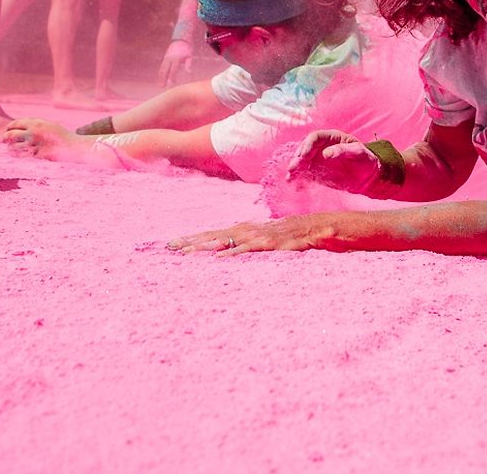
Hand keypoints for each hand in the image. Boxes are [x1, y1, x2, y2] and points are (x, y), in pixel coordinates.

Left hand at [4, 118, 75, 159]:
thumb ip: (36, 125)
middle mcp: (33, 133)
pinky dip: (15, 154)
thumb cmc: (62, 136)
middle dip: (5, 138)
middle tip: (5, 139)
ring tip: (10, 148)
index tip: (8, 130)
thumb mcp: (49, 125)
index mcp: (36, 123)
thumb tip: (23, 126)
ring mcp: (34, 144)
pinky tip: (15, 154)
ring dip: (10, 147)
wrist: (72, 146)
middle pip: (11, 135)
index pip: (16, 124)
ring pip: (13, 146)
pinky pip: (21, 155)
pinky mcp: (36, 154)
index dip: (9, 127)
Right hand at [159, 40, 192, 86]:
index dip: (171, 78)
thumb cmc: (187, 48)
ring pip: (162, 69)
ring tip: (161, 84)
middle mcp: (169, 59)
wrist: (180, 38)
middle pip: (165, 71)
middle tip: (162, 87)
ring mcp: (166, 58)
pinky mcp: (165, 57)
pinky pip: (162, 66)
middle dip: (164, 79)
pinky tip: (161, 77)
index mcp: (176, 59)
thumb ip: (188, 64)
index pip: (173, 71)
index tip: (171, 84)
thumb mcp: (189, 56)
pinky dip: (161, 72)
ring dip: (161, 77)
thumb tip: (188, 72)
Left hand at [167, 218, 314, 254]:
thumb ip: (249, 244)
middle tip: (168, 247)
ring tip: (185, 253)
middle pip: (213, 235)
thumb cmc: (291, 235)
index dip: (193, 238)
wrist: (318, 227)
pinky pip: (248, 249)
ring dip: (205, 247)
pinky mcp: (270, 244)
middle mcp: (247, 230)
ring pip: (226, 241)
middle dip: (191, 241)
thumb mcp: (267, 239)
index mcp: (244, 229)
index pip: (213, 233)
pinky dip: (233, 253)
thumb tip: (232, 252)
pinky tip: (220, 260)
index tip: (172, 244)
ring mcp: (257, 236)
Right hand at [285, 129, 380, 193]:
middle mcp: (322, 147)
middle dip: (298, 158)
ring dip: (295, 169)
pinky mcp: (317, 173)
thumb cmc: (366, 160)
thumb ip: (343, 151)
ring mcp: (318, 160)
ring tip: (290, 178)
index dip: (307, 145)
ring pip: (302, 162)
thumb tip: (325, 154)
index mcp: (332, 137)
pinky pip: (305, 174)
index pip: (315, 137)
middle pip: (305, 149)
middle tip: (293, 168)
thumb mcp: (359, 153)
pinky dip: (299, 179)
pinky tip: (294, 185)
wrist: (368, 177)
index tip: (304, 155)